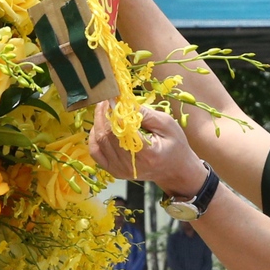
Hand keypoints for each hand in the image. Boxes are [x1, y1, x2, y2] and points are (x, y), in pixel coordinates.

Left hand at [89, 103, 206, 196]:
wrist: (174, 169)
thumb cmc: (174, 145)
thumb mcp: (167, 124)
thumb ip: (145, 114)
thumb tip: (124, 102)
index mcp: (147, 154)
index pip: (123, 130)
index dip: (114, 112)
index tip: (112, 98)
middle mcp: (131, 165)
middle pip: (107, 136)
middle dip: (103, 115)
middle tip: (105, 100)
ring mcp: (120, 170)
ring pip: (99, 142)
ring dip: (98, 123)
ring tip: (103, 109)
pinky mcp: (114, 171)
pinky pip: (96, 152)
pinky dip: (94, 137)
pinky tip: (100, 126)